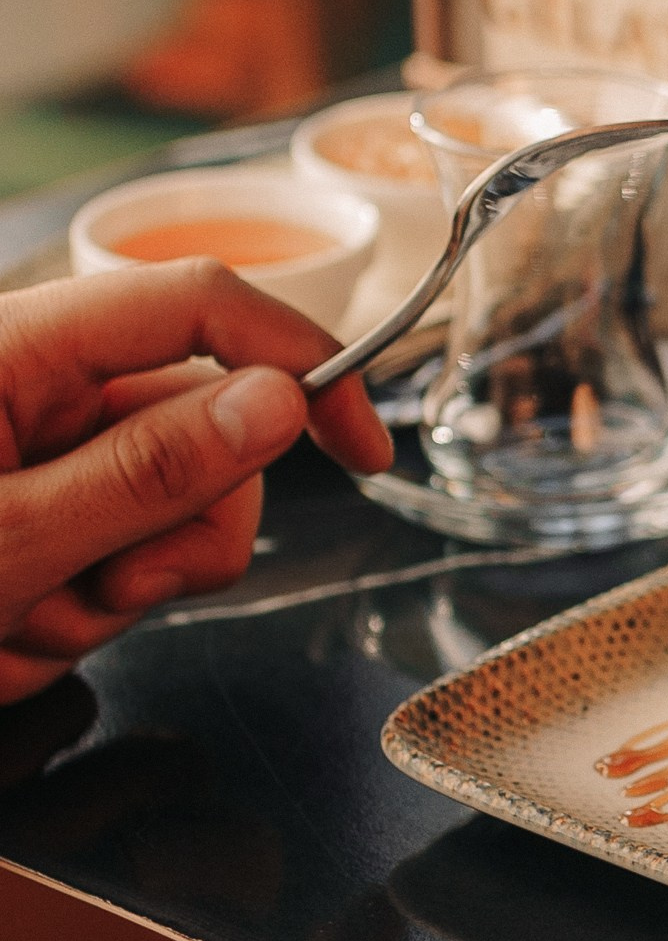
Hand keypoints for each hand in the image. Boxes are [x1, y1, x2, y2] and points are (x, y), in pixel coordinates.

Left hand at [0, 264, 390, 701]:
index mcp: (15, 350)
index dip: (301, 360)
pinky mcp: (29, 509)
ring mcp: (32, 451)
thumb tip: (275, 400)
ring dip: (115, 591)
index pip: (201, 306)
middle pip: (204, 429)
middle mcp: (32, 386)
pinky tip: (8, 634)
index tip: (360, 448)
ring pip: (169, 510)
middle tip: (102, 593)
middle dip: (179, 533)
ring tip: (20, 629)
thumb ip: (146, 471)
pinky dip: (78, 612)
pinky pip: (113, 556)